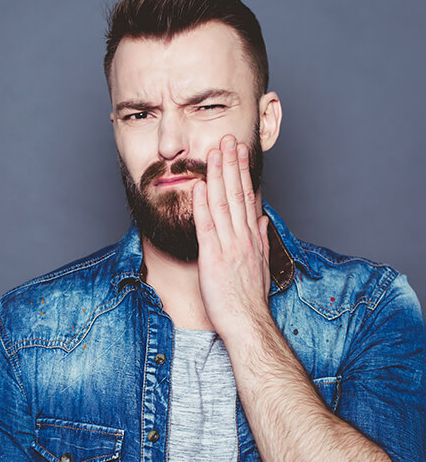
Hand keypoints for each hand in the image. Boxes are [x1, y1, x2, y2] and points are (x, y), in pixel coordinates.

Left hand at [192, 134, 270, 339]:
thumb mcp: (260, 264)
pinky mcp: (213, 257)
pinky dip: (203, 204)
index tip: (239, 152)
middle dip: (232, 164)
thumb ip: (260, 238)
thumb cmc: (251, 298)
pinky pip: (207, 226)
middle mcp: (242, 236)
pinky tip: (200, 185)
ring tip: (215, 152)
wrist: (247, 322)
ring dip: (219, 175)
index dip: (242, 172)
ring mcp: (228, 245)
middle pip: (237, 193)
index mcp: (251, 237)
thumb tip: (260, 217)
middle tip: (228, 139)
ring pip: (223, 203)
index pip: (247, 197)